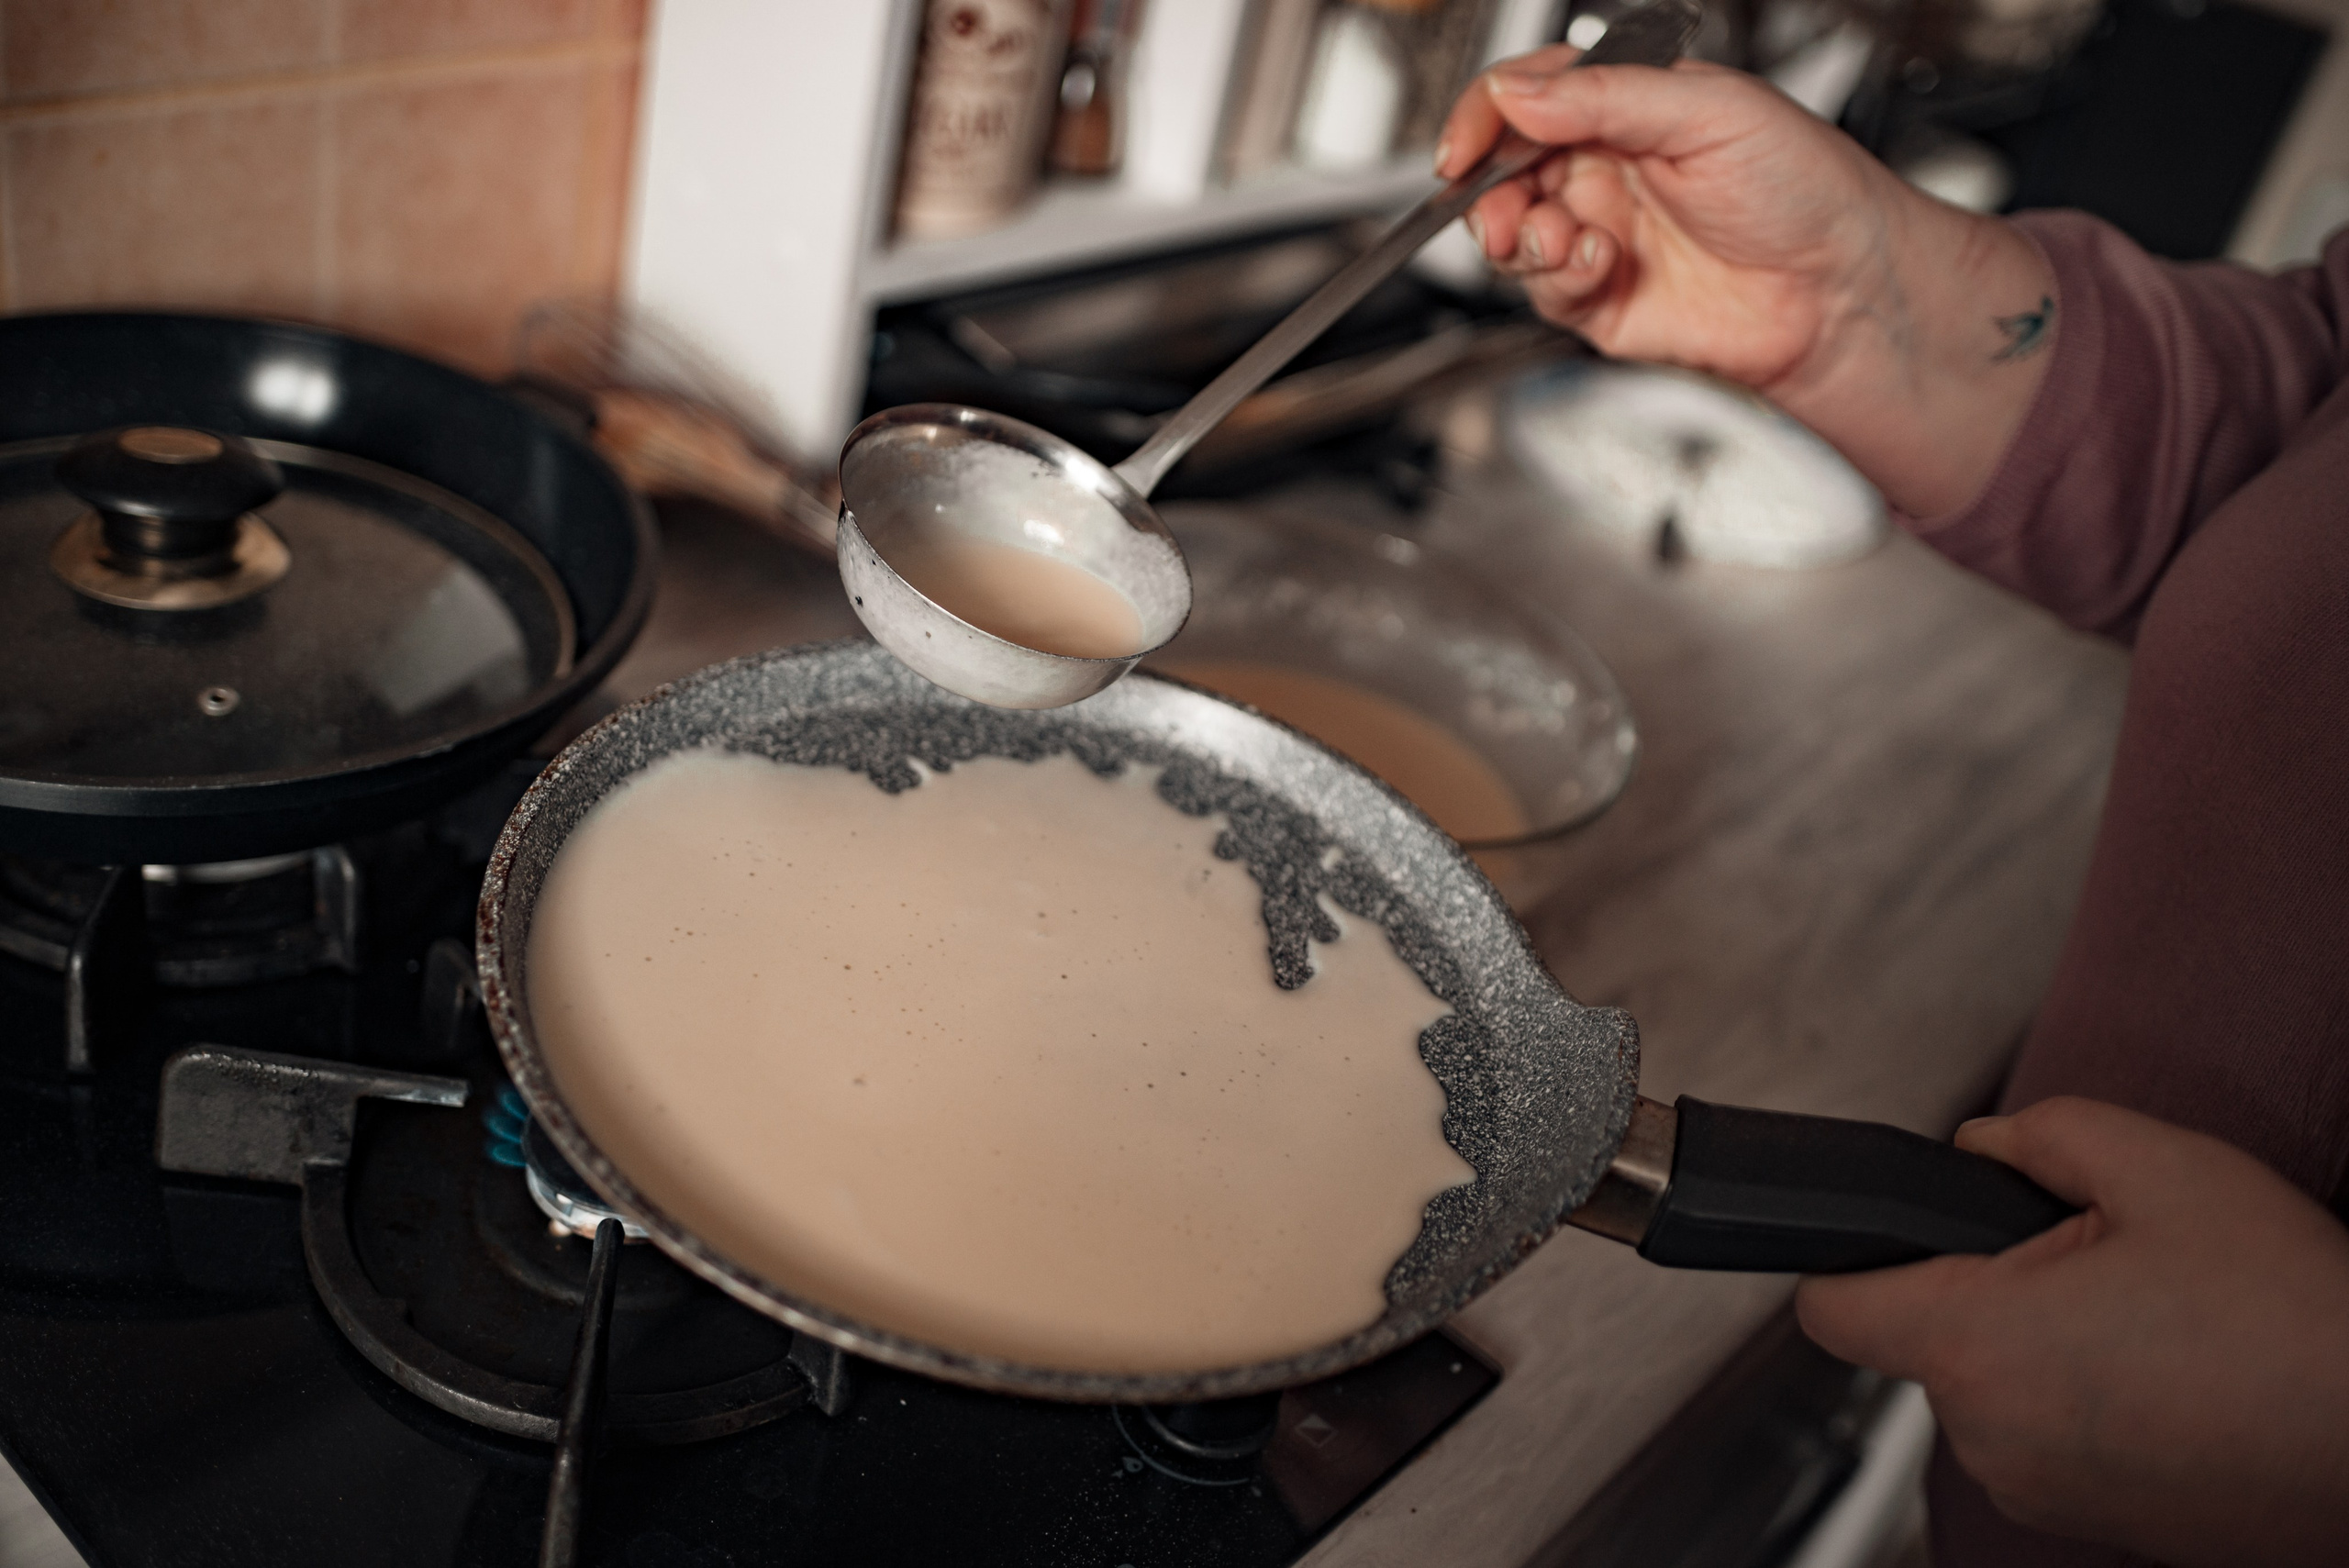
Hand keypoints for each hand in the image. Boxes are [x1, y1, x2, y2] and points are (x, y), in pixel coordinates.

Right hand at [1436, 51, 2055, 516]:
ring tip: (1560, 236)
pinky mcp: (1598, 301)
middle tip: (1500, 202)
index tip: (1465, 144)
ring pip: (1508, 235)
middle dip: (1488, 188)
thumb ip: (1604, 97)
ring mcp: (1597, 235)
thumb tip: (1518, 92)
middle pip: (1501, 170)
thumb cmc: (1806, 191)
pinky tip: (1597, 262)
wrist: (1842, 292)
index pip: (1527, 96)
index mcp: (1626, 106)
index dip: (1485, 116)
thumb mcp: (1707, 111)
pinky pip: (1542, 290)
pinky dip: (1557, 276)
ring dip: (1517, 235)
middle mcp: (1604, 169)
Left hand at [1796, 1097, 2348, 1567]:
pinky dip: (2091, 1400)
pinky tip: (2175, 1372)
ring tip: (2157, 1319)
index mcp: (1977, 1348)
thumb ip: (2040, 1134)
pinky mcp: (2096, 1524)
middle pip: (1926, 1337)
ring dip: (2047, 1345)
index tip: (1889, 1234)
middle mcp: (1991, 1439)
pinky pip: (2052, 1437)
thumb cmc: (2296, 1319)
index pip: (1831, 1308)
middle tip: (2098, 1259)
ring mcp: (2043, 1493)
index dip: (1848, 1257)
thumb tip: (1980, 1145)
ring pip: (1995, 1388)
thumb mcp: (2163, 1168)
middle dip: (1989, 1286)